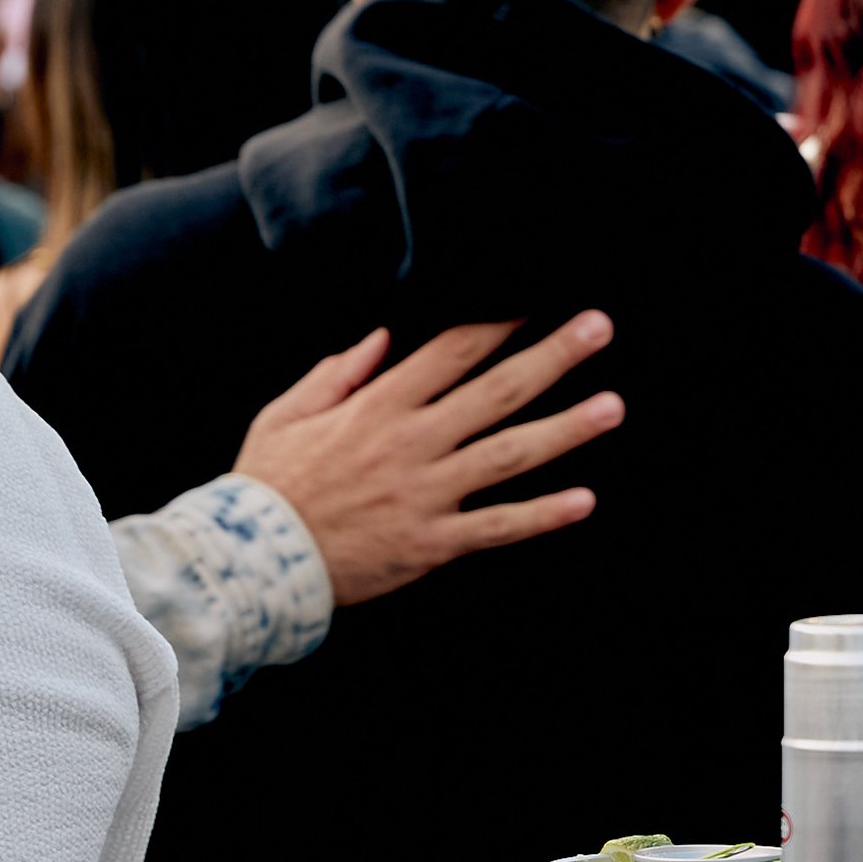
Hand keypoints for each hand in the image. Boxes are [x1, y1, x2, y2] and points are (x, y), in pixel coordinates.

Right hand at [234, 314, 621, 606]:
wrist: (249, 563)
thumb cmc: (267, 485)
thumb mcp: (287, 413)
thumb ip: (339, 372)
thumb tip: (383, 337)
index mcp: (377, 407)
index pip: (450, 352)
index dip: (497, 322)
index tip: (536, 298)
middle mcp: (410, 444)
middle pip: (496, 391)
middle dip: (552, 357)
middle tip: (599, 327)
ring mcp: (426, 494)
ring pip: (509, 455)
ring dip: (565, 429)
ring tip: (613, 407)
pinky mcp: (432, 543)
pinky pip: (497, 526)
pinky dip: (542, 515)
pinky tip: (585, 500)